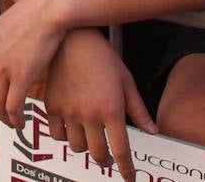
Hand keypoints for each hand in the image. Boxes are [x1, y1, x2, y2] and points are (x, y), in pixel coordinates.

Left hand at [0, 0, 68, 124]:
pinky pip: (14, 107)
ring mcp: (2, 69)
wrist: (47, 9)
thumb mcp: (0, 29)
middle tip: (0, 118)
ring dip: (4, 118)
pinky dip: (16, 119)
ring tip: (13, 122)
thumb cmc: (30, 17)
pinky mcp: (22, 76)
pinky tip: (20, 122)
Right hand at [42, 29, 156, 181]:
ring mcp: (68, 111)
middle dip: (107, 160)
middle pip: (99, 154)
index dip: (127, 170)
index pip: (121, 151)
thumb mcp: (126, 80)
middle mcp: (89, 114)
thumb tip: (152, 130)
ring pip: (77, 147)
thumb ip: (138, 109)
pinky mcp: (52, 106)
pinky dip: (65, 137)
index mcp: (111, 109)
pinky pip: (57, 134)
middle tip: (109, 156)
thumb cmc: (101, 55)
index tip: (129, 178)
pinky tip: (72, 128)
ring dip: (86, 148)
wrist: (70, 37)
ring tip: (91, 138)